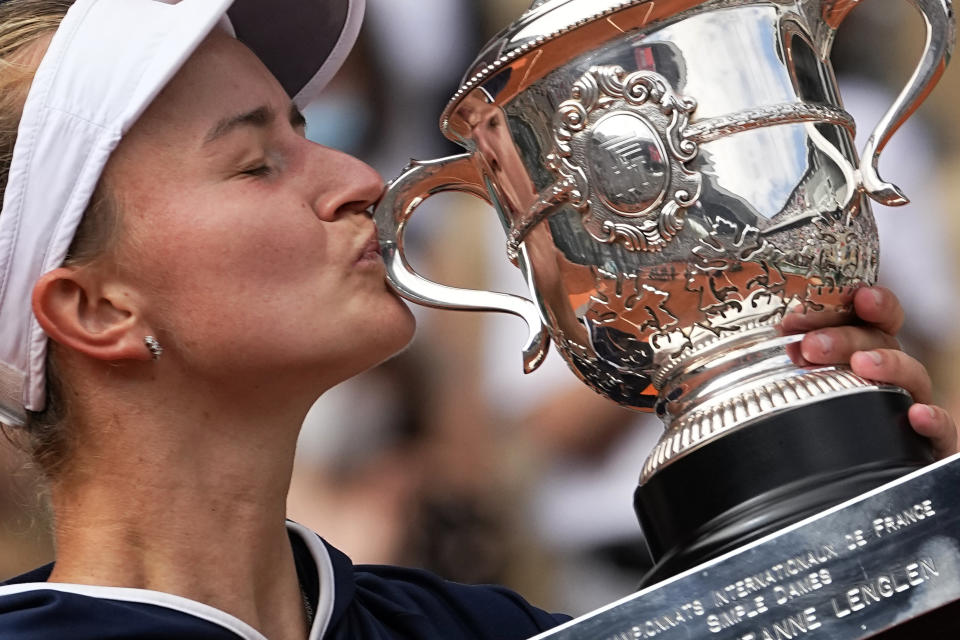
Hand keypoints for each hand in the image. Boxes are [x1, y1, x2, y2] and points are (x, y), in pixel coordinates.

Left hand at [780, 286, 957, 458]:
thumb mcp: (807, 386)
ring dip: (888, 365)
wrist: (864, 478)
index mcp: (865, 352)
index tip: (858, 296)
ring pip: (912, 376)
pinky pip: (942, 430)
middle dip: (847, 337)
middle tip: (814, 345)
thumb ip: (798, 360)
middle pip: (881, 341)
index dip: (871, 303)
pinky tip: (915, 415)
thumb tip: (777, 333)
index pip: (874, 318)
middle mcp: (892, 373)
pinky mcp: (931, 442)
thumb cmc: (830, 423)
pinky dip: (933, 420)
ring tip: (862, 365)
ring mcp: (912, 404)